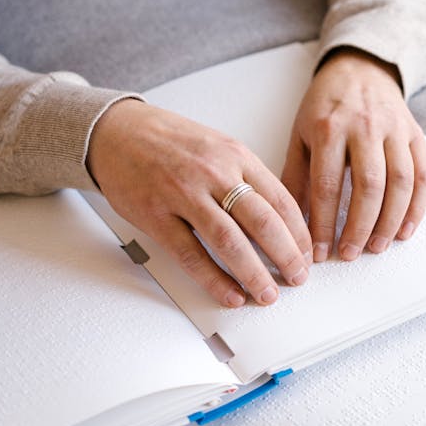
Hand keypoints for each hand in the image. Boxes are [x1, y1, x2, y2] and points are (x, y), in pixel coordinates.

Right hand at [87, 99, 311, 307]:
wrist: (117, 131)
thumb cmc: (169, 141)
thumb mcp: (218, 146)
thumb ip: (245, 177)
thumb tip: (277, 219)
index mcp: (235, 155)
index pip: (280, 199)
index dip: (299, 232)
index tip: (308, 254)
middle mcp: (214, 173)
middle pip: (262, 221)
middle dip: (286, 255)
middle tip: (298, 278)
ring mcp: (184, 194)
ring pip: (229, 241)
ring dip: (253, 273)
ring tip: (268, 294)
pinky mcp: (157, 215)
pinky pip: (191, 254)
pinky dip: (214, 279)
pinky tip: (230, 293)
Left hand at [281, 48, 425, 262]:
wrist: (360, 69)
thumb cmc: (324, 106)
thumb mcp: (300, 134)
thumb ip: (295, 177)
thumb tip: (289, 222)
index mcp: (329, 128)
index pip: (327, 184)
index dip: (324, 223)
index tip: (319, 252)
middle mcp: (364, 127)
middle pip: (369, 186)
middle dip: (360, 227)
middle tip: (350, 254)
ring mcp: (394, 129)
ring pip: (400, 182)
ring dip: (390, 221)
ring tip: (377, 246)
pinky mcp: (415, 133)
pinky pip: (423, 173)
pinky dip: (418, 206)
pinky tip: (405, 229)